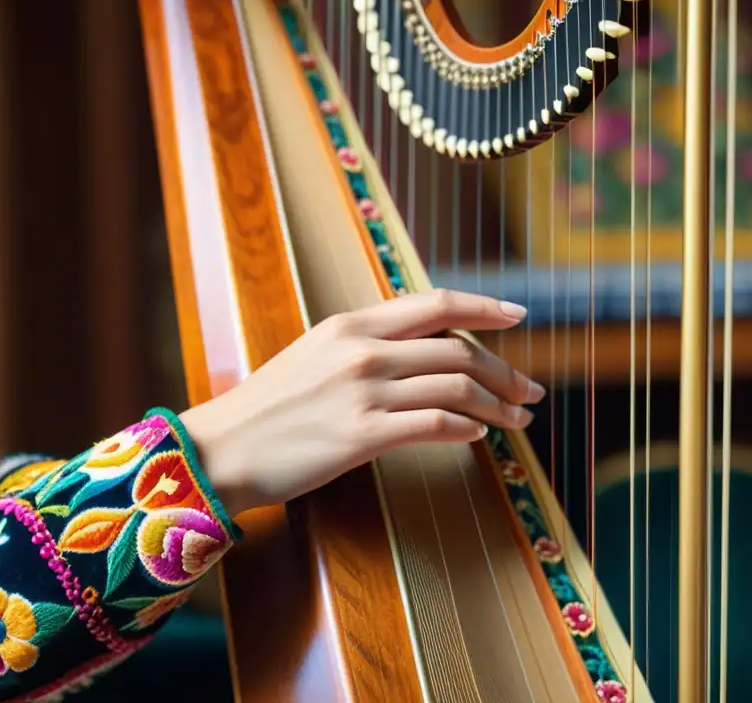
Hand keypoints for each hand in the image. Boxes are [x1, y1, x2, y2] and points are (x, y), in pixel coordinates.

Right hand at [180, 290, 544, 516]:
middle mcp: (363, 350)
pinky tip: (479, 436)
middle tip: (530, 389)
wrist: (221, 449)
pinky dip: (467, 428)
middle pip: (458, 349)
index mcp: (353, 324)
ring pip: (455, 388)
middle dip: (504, 370)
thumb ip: (368, 346)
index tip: (519, 315)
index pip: (436, 302)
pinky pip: (434, 425)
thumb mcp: (317, 355)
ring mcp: (363, 392)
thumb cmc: (270, 407)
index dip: (485, 307)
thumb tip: (424, 350)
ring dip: (497, 405)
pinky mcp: (361, 435)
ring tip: (518, 419)